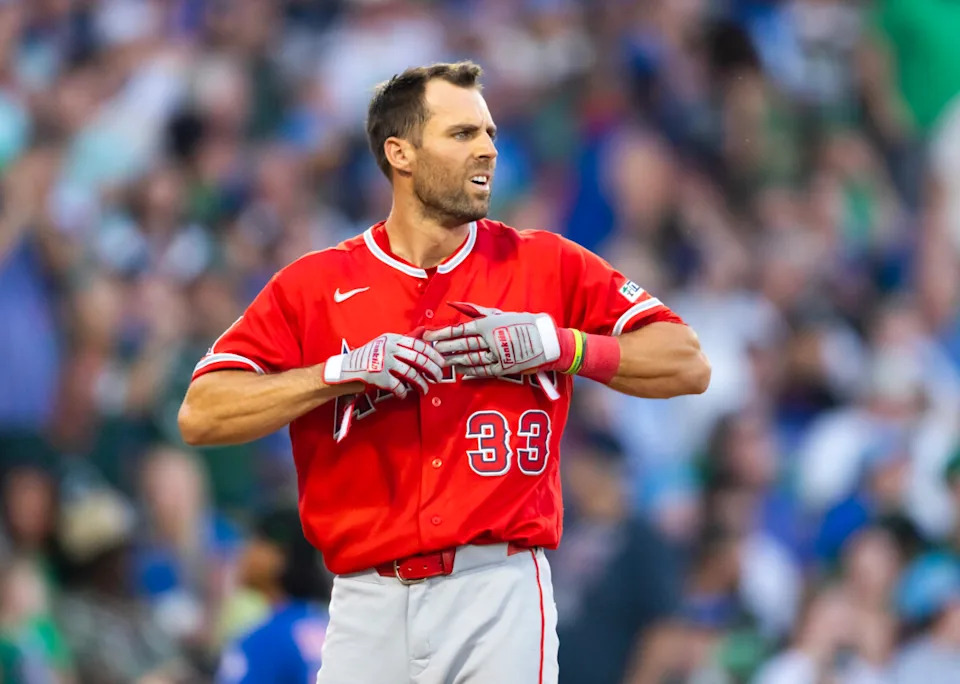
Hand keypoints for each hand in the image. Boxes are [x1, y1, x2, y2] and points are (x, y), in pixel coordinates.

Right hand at [323, 331, 443, 398]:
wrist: (344, 369)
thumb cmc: (366, 358)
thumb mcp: (383, 344)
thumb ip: (401, 344)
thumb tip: (424, 339)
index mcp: (392, 338)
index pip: (418, 344)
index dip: (432, 353)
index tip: (441, 361)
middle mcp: (389, 348)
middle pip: (419, 358)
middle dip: (432, 369)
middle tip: (438, 377)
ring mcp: (384, 361)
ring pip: (411, 373)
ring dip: (421, 384)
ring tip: (424, 390)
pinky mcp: (379, 376)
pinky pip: (398, 386)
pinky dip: (403, 393)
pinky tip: (403, 395)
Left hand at [424, 302, 560, 376]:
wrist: (547, 340)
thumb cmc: (523, 322)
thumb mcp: (500, 314)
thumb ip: (476, 311)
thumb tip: (455, 305)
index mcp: (489, 324)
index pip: (460, 330)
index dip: (443, 334)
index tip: (430, 336)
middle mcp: (491, 339)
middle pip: (462, 346)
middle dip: (444, 348)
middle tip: (431, 351)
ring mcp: (497, 355)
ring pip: (471, 359)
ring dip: (454, 361)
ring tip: (442, 362)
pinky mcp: (504, 368)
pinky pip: (484, 371)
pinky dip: (470, 372)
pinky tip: (460, 372)